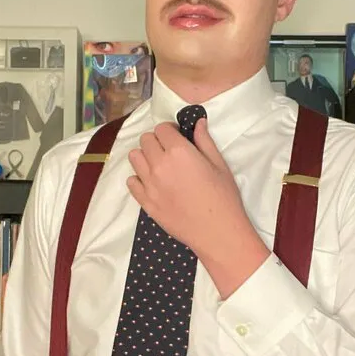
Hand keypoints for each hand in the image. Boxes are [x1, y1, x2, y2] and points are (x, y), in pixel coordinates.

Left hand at [127, 118, 268, 297]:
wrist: (217, 232)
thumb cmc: (223, 198)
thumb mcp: (220, 165)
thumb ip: (205, 141)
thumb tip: (198, 123)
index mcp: (179, 152)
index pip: (162, 128)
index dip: (170, 130)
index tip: (177, 137)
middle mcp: (159, 165)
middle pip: (145, 140)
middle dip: (156, 141)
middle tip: (168, 150)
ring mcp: (149, 184)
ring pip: (134, 157)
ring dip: (145, 156)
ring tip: (158, 165)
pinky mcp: (145, 202)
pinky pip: (131, 182)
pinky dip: (138, 178)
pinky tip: (152, 182)